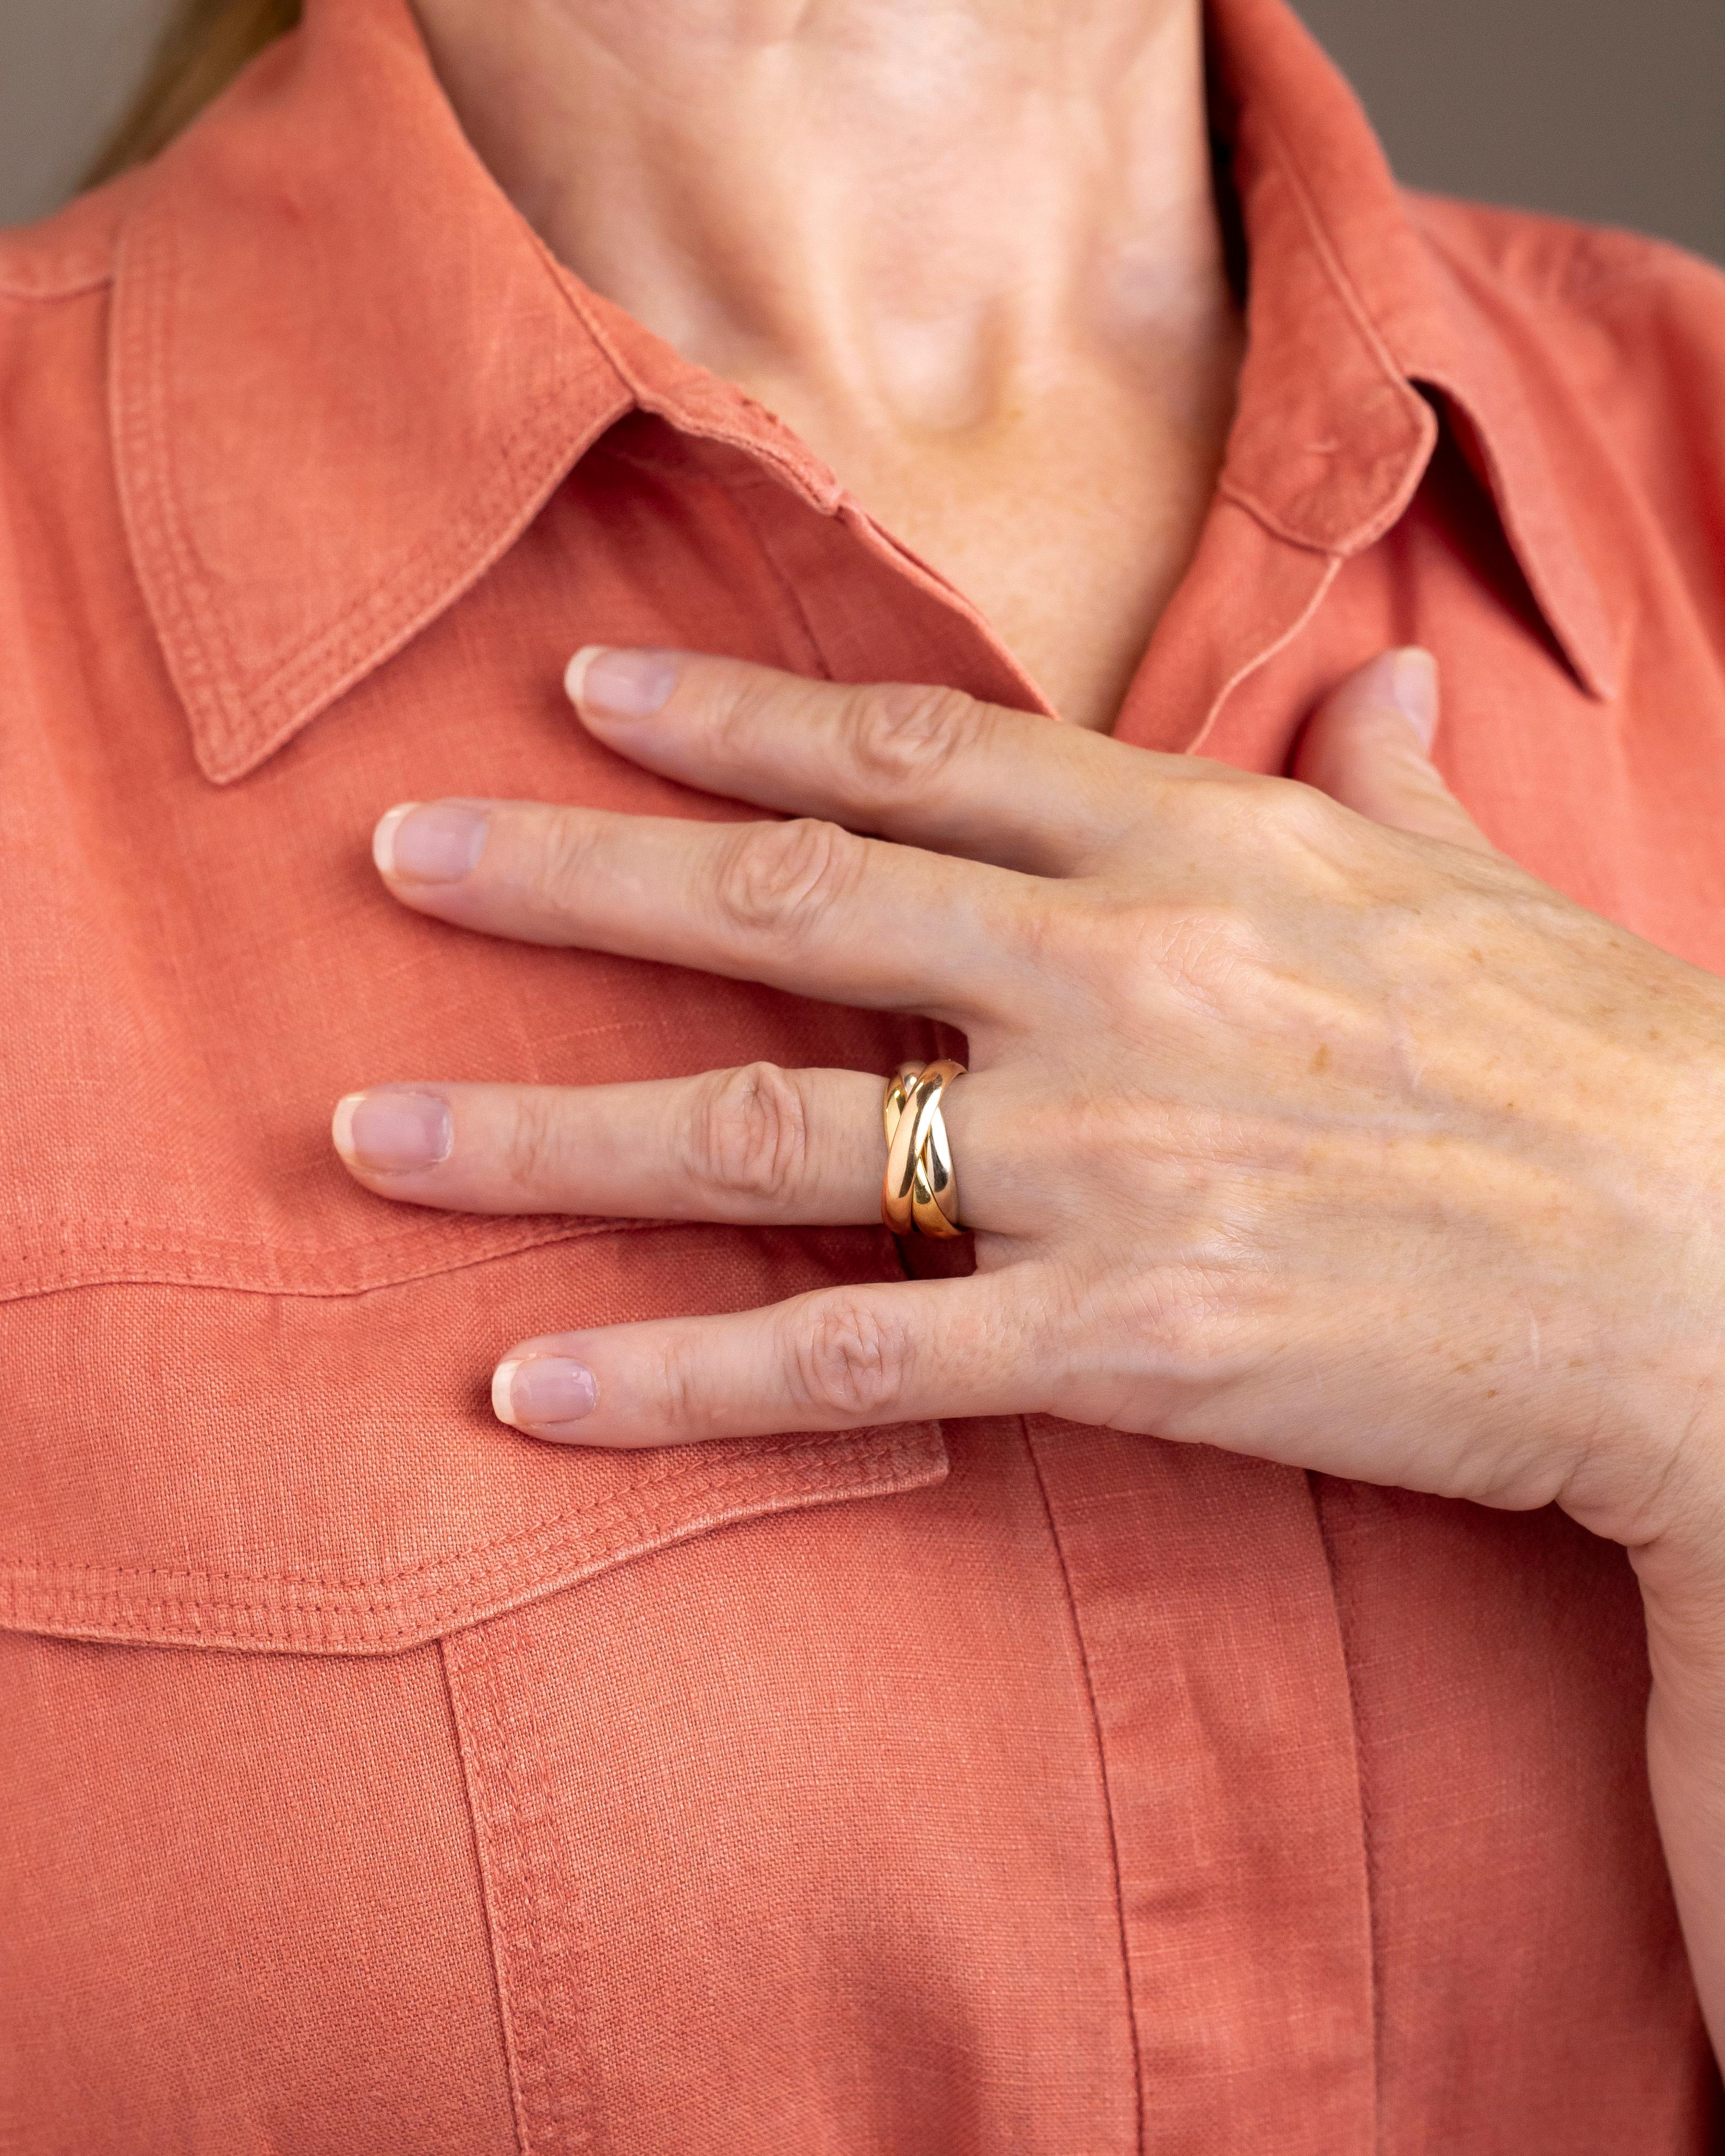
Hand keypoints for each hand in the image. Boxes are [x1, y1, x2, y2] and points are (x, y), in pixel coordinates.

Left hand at [334, 646, 1724, 1567]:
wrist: (1718, 1270)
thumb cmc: (1608, 1066)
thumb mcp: (1485, 889)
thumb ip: (1390, 784)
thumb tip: (1386, 693)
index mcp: (1203, 845)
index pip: (913, 753)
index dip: (732, 715)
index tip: (584, 695)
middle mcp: (1118, 977)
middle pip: (785, 906)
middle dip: (570, 877)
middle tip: (405, 864)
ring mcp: (1105, 1160)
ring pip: (763, 1130)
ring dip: (548, 1129)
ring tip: (382, 1131)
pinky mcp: (1121, 1339)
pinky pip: (848, 1352)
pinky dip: (676, 1373)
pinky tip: (534, 1384)